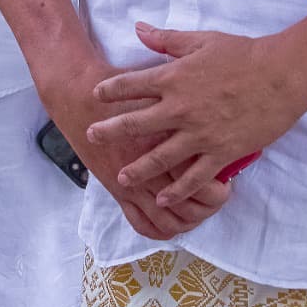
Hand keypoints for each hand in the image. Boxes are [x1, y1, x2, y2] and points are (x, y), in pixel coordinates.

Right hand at [41, 57, 230, 241]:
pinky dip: (161, 230)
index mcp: (165, 140)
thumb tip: (219, 85)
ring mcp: (133, 183)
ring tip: (200, 212)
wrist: (78, 95)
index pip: (201, 177)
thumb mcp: (162, 76)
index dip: (220, 186)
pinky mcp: (117, 191)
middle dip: (210, 207)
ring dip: (189, 222)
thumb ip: (189, 84)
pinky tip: (174, 223)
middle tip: (220, 197)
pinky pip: (143, 224)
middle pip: (191, 205)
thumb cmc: (125, 86)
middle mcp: (150, 166)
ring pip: (170, 220)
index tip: (228, 178)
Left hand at [87, 24, 306, 209]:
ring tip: (123, 179)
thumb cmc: (242, 53)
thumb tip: (138, 28)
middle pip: (136, 124)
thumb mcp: (200, 40)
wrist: (281, 74)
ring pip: (161, 157)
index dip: (110, 91)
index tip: (95, 96)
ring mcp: (200, 134)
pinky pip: (195, 177)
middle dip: (111, 132)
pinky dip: (178, 190)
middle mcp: (181, 109)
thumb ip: (165, 39)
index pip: (130, 85)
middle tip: (91, 137)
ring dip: (139, 169)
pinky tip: (164, 198)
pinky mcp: (222, 152)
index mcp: (173, 78)